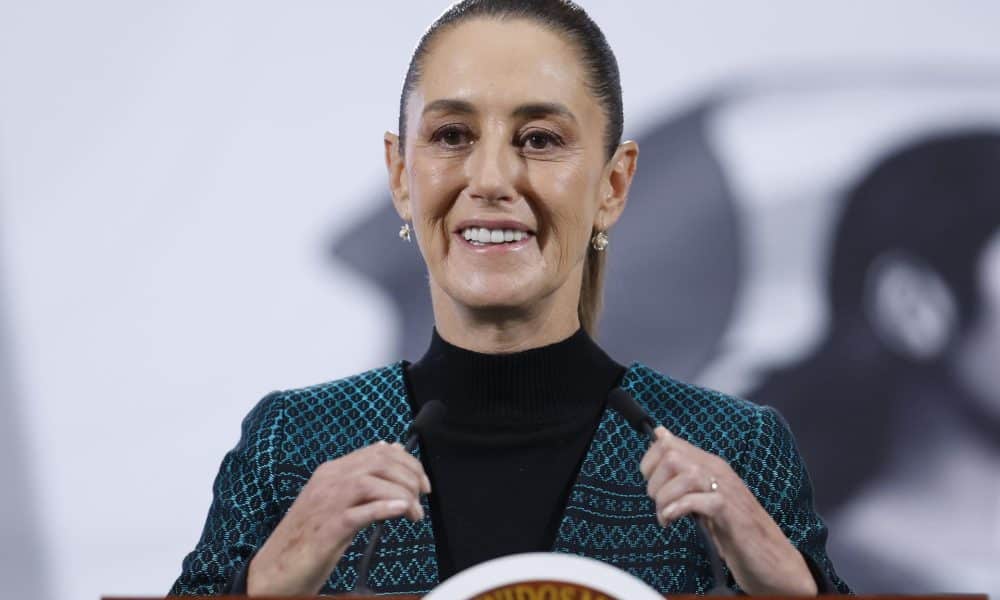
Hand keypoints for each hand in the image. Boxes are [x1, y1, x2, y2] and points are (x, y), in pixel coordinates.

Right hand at [247, 441, 430, 595]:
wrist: (275, 568)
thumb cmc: (308, 537)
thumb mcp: (335, 501)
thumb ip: (361, 478)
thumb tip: (390, 450)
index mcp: (331, 472)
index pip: (378, 452)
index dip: (407, 462)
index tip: (422, 481)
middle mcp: (328, 481)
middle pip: (379, 462)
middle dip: (410, 476)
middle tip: (422, 497)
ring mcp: (327, 504)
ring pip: (372, 482)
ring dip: (403, 495)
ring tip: (415, 513)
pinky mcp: (328, 529)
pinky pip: (361, 511)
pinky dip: (386, 507)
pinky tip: (402, 511)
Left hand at [639, 426, 816, 595]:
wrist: (770, 558)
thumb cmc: (733, 528)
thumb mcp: (704, 495)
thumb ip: (682, 469)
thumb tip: (659, 435)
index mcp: (710, 465)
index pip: (667, 444)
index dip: (649, 463)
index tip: (651, 486)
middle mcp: (717, 471)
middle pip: (671, 455)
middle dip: (654, 482)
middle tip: (660, 505)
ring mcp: (726, 490)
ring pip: (684, 474)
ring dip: (665, 498)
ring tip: (665, 517)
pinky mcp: (730, 513)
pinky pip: (697, 500)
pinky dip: (677, 509)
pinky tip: (671, 520)